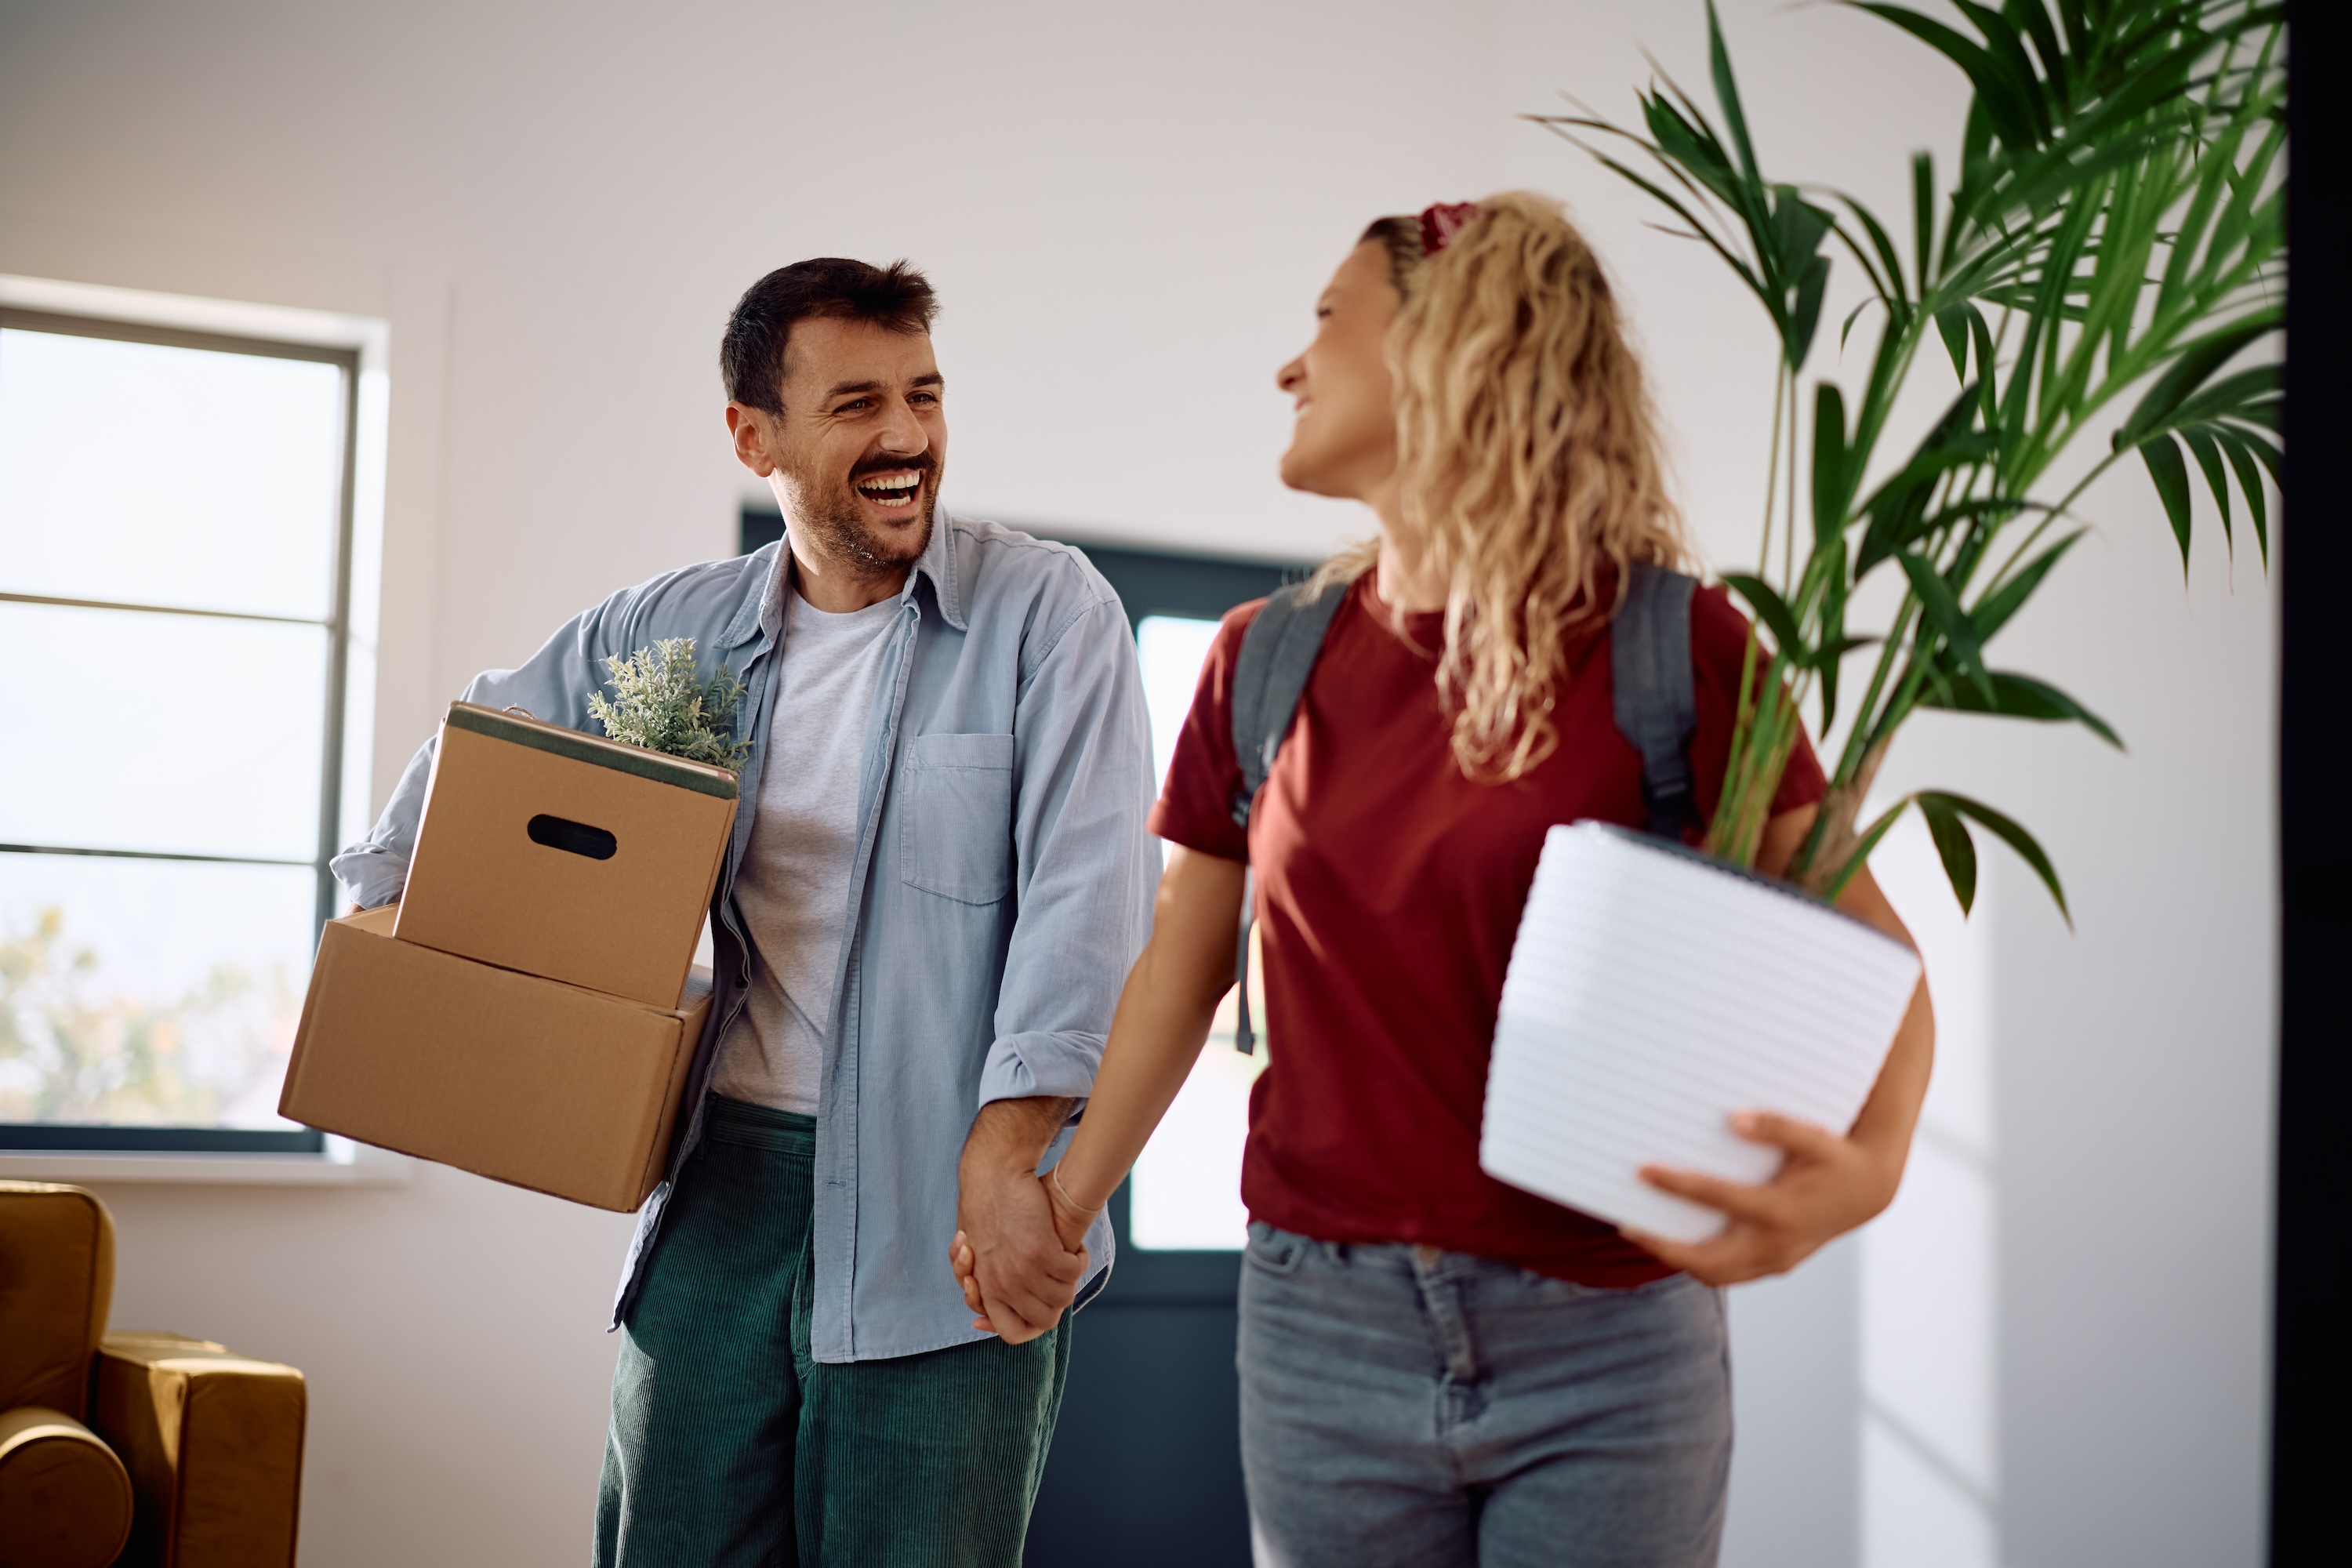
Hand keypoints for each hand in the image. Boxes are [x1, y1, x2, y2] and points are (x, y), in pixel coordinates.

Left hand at [950, 1168, 1100, 1328]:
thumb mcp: (975, 1254)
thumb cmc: (984, 1210)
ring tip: (1068, 1260)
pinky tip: (1075, 1246)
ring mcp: (1023, 1271)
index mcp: (986, 1288)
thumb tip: (982, 1318)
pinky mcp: (1042, 1251)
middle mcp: (1004, 1286)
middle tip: (1057, 1280)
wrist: (993, 1175)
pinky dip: (1079, 1259)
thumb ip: (983, 1285)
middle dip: (1055, 1302)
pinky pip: (1074, 1271)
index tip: (1032, 1313)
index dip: (1028, 1329)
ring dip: (1070, 1280)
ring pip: (1064, 1296)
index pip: (1011, 1332)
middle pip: (1046, 1319)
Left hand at [1623, 1109, 1899, 1285]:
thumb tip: (1733, 1119)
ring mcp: (1776, 1261)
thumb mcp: (1814, 1136)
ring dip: (1676, 1258)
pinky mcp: (1775, 1266)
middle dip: (1662, 1245)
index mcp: (1781, 1211)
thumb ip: (1776, 1126)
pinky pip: (1728, 1274)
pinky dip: (1700, 1262)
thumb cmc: (1837, 1158)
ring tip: (1642, 1233)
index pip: (1717, 1199)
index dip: (1677, 1185)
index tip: (1643, 1171)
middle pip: (1707, 1260)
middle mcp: (1776, 1245)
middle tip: (1626, 1224)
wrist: (1869, 1191)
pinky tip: (1677, 1240)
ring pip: (1716, 1275)